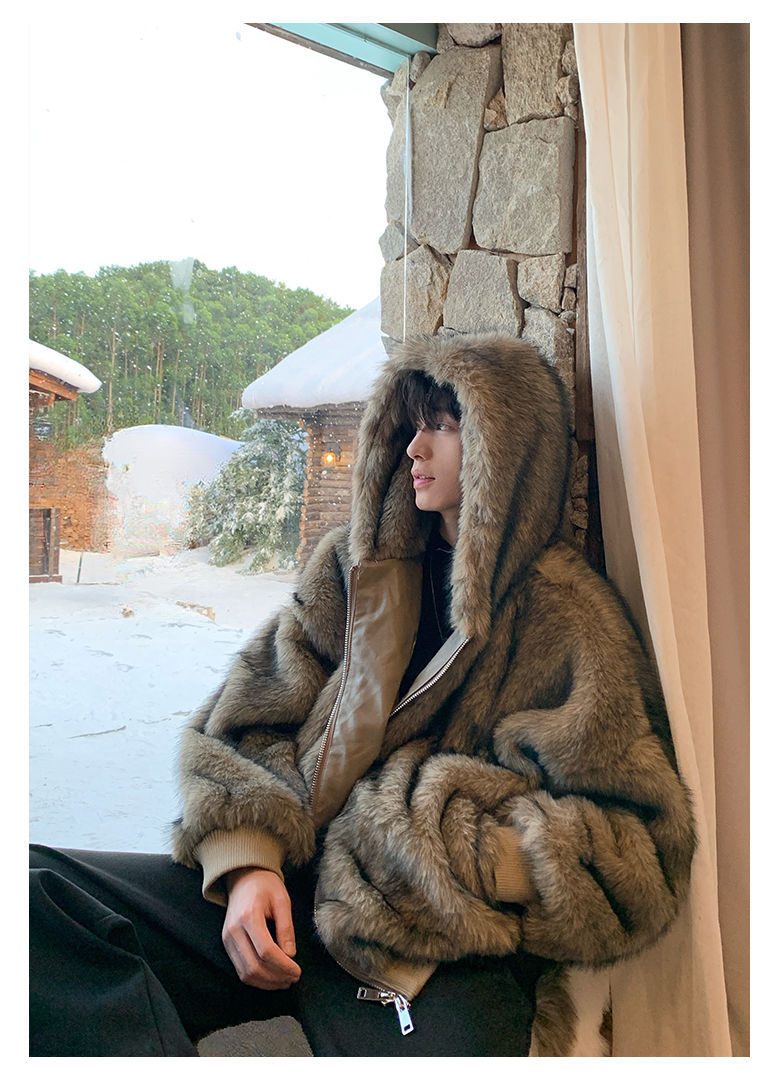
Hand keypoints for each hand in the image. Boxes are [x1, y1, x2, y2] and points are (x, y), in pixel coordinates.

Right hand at [222, 867, 300, 989]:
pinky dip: (256, 979)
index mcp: (249, 916)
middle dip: (276, 977)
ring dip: (266, 983)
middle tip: (293, 978)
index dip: (283, 966)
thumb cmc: (265, 886)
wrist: (244, 878)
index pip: (266, 951)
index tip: (297, 971)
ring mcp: (227, 939)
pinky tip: (271, 978)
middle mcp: (234, 931)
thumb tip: (290, 955)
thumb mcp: (282, 900)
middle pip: (254, 966)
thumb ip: (287, 928)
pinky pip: (240, 970)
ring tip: (284, 981)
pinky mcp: (227, 945)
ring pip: (245, 973)